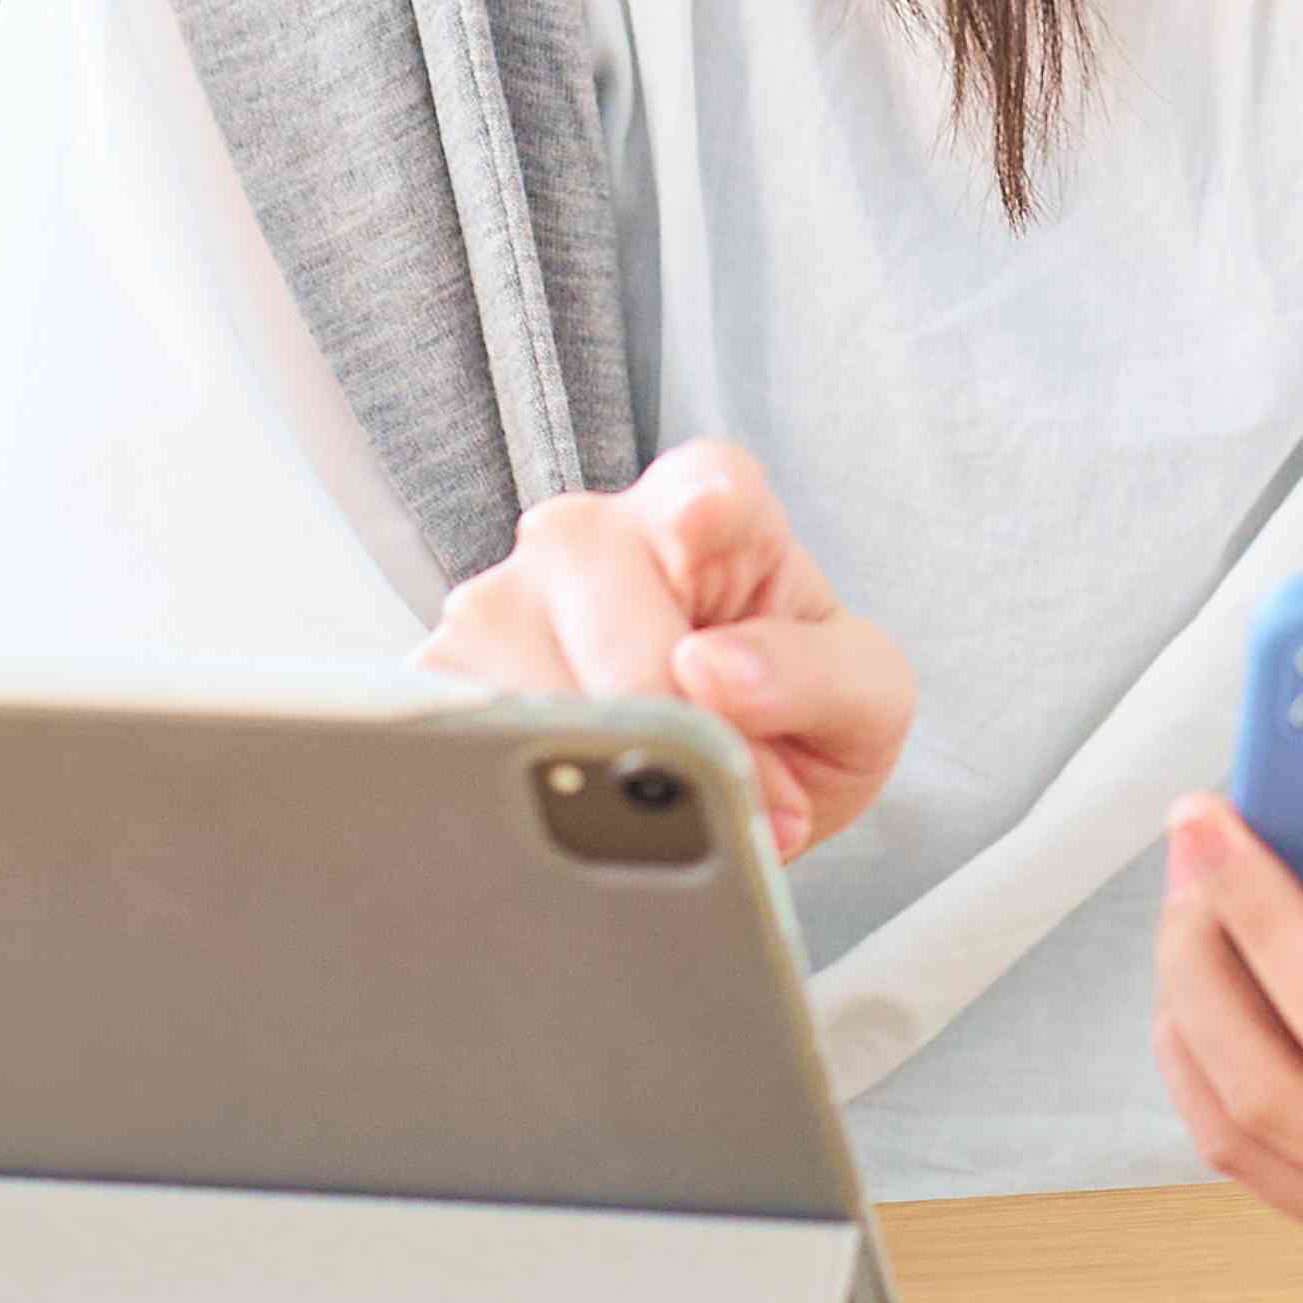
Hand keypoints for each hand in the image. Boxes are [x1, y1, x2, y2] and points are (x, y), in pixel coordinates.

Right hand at [419, 440, 911, 862]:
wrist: (723, 796)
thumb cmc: (795, 719)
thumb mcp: (861, 700)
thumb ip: (814, 673)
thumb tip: (714, 673)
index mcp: (709, 509)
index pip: (705, 488)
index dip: (703, 514)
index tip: (702, 535)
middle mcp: (589, 535)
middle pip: (607, 596)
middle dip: (674, 716)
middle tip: (733, 795)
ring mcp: (502, 604)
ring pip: (531, 673)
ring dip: (601, 767)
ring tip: (662, 810)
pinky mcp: (441, 680)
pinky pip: (463, 734)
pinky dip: (528, 795)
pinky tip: (574, 814)